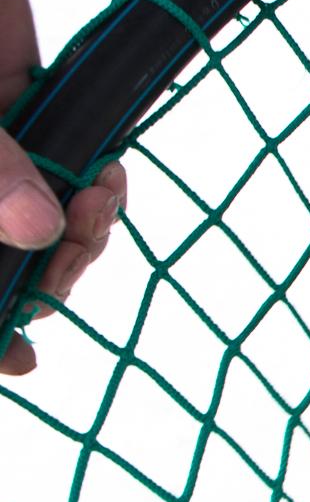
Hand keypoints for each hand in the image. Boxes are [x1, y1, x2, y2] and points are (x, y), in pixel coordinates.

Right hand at [0, 0, 125, 376]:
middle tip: (80, 241)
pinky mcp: (31, 142)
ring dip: (85, 234)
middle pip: (8, 273)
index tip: (20, 359)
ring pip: (45, 240)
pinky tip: (107, 176)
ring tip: (100, 193)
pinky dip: (97, 194)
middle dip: (51, 275)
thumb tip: (42, 233)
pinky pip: (70, 192)